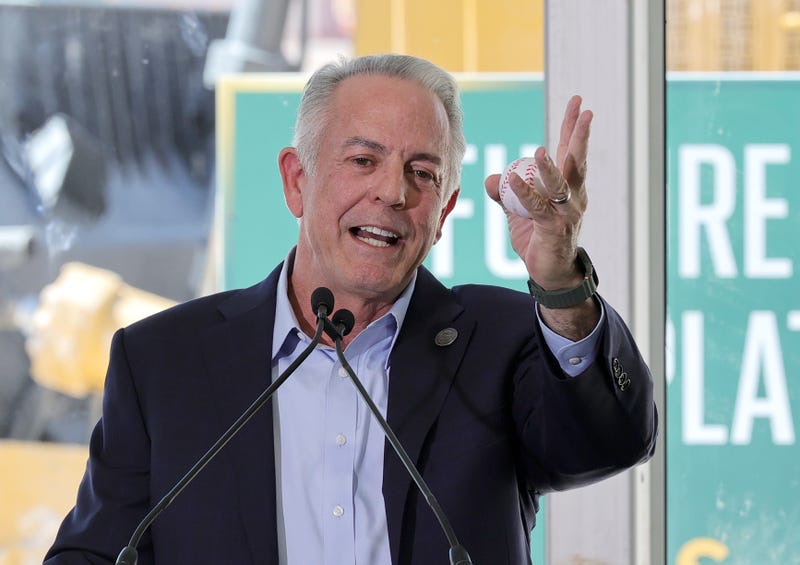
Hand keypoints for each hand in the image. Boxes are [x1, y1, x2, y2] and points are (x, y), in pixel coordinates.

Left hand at [485, 95, 592, 289]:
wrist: (549, 272)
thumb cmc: (537, 238)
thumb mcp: (517, 211)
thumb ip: (505, 193)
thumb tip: (492, 178)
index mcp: (567, 187)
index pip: (570, 151)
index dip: (573, 127)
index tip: (579, 103)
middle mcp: (573, 195)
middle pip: (576, 159)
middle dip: (579, 134)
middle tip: (585, 111)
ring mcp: (567, 212)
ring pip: (560, 183)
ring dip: (549, 167)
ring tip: (540, 150)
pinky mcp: (555, 227)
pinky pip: (538, 207)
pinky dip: (525, 194)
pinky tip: (513, 181)